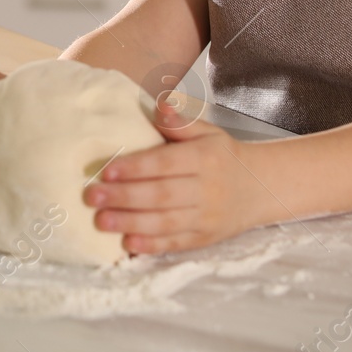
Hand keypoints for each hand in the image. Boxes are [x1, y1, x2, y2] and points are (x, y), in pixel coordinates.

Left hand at [85, 93, 268, 254]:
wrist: (260, 188)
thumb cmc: (223, 156)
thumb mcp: (208, 132)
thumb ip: (181, 122)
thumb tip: (160, 106)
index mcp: (205, 158)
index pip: (166, 164)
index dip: (136, 168)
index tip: (106, 171)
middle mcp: (207, 189)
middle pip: (162, 195)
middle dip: (124, 197)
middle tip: (91, 196)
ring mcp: (207, 217)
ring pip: (166, 222)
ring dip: (131, 223)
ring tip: (101, 220)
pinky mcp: (205, 239)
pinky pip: (176, 244)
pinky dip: (152, 245)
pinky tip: (128, 244)